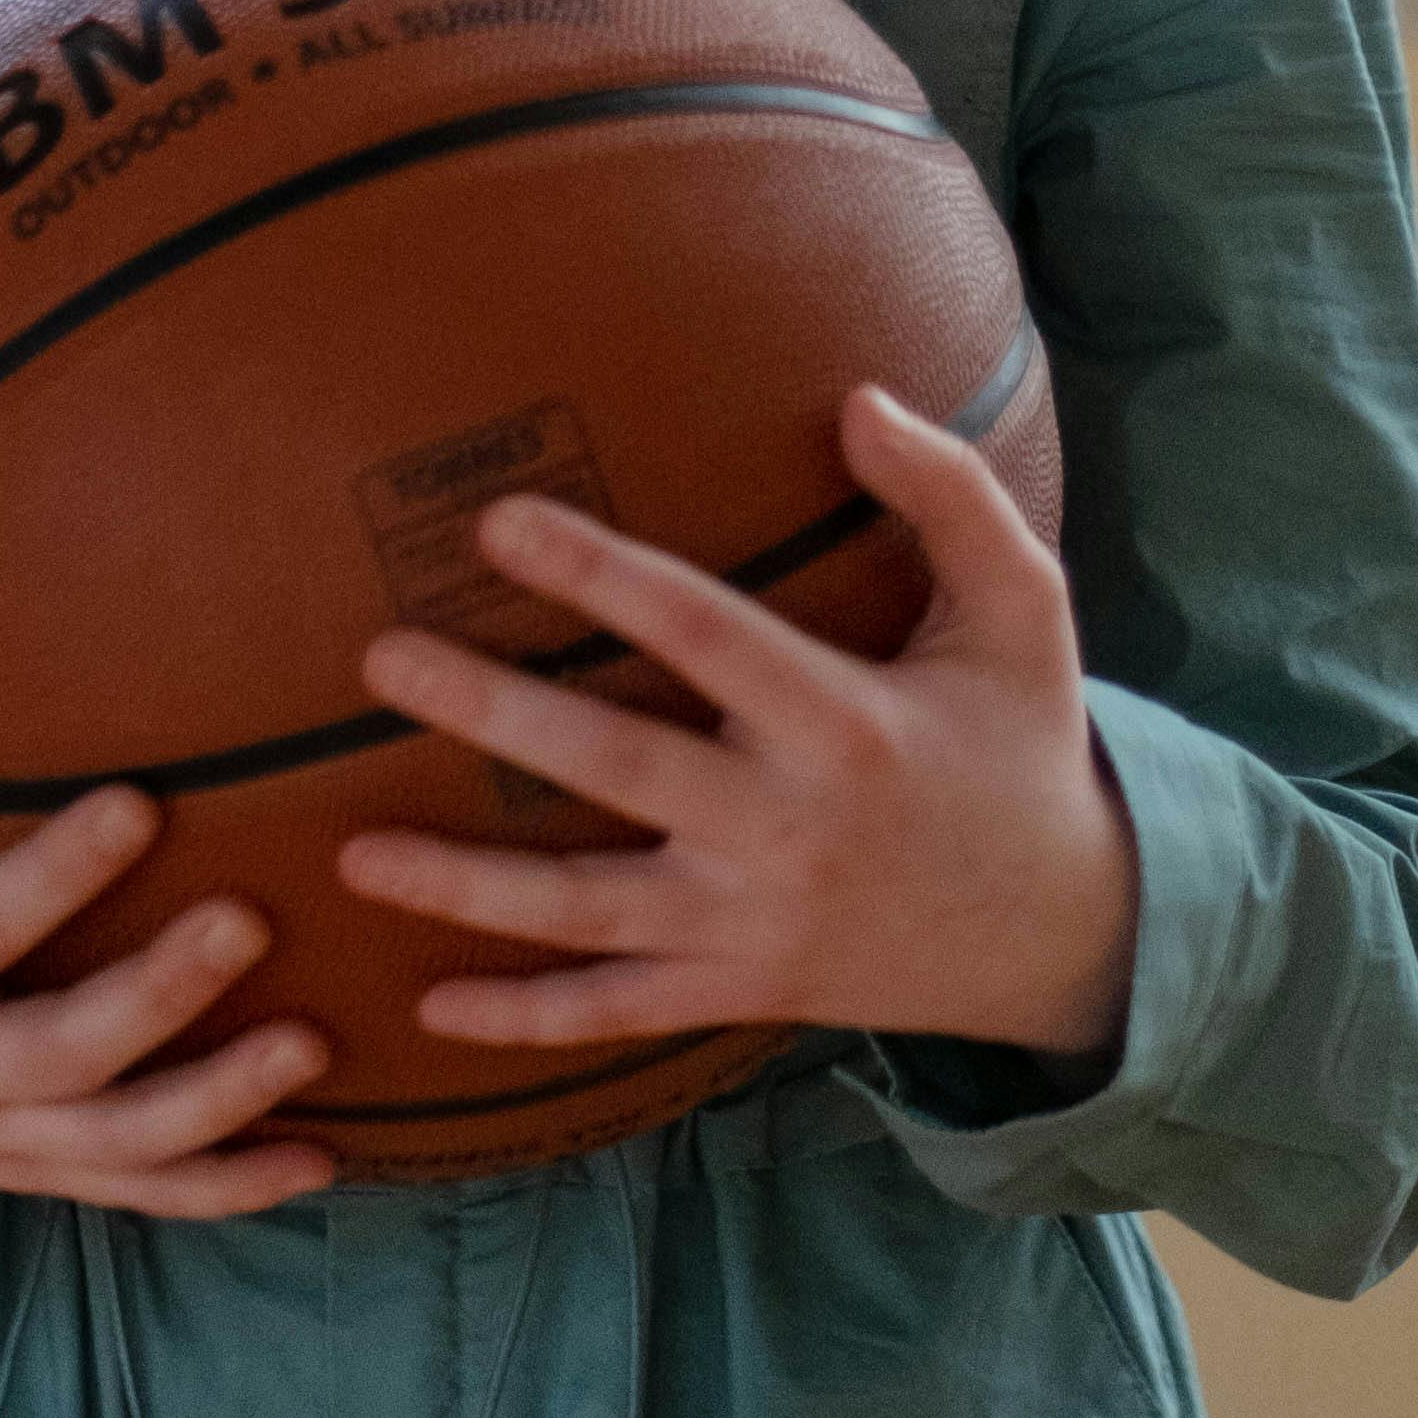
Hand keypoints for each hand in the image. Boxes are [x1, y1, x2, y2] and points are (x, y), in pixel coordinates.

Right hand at [0, 619, 335, 1216]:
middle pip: (61, 1055)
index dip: (51, 879)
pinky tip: (318, 1156)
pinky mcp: (30, 1163)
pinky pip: (135, 1193)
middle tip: (250, 920)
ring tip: (314, 1044)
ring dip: (218, 1106)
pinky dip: (225, 1187)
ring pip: (114, 1146)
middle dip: (158, 997)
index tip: (140, 802)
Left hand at [333, 384, 1139, 1072]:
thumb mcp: (1023, 608)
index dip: (597, 575)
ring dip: (466, 886)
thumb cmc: (1023, 742)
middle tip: (378, 657)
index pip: (700, 633)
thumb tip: (858, 397)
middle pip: (616, 770)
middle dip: (491, 715)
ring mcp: (755, 925)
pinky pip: (617, 1016)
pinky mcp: (742, 988)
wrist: (1065, 933)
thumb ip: (951, 493)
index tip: (497, 522)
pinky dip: (525, 1020)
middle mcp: (787, 829)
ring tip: (352, 851)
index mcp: (844, 720)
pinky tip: (431, 1007)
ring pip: (587, 913)